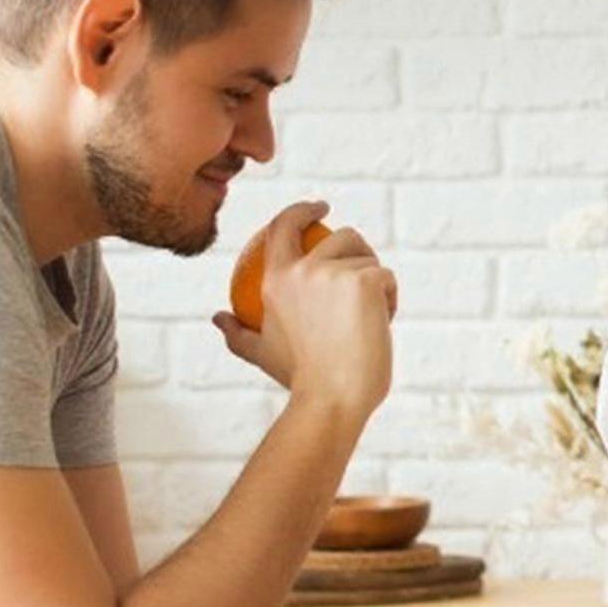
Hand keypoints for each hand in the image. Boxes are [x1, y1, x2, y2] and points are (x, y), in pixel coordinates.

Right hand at [214, 201, 396, 421]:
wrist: (333, 398)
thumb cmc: (300, 379)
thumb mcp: (261, 353)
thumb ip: (237, 333)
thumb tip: (218, 318)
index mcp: (275, 279)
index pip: (284, 226)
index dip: (302, 209)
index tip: (319, 208)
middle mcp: (303, 269)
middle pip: (343, 236)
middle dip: (359, 252)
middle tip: (365, 280)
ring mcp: (336, 272)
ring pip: (369, 258)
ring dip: (375, 282)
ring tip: (369, 317)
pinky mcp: (367, 280)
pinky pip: (387, 278)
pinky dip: (389, 299)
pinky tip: (381, 324)